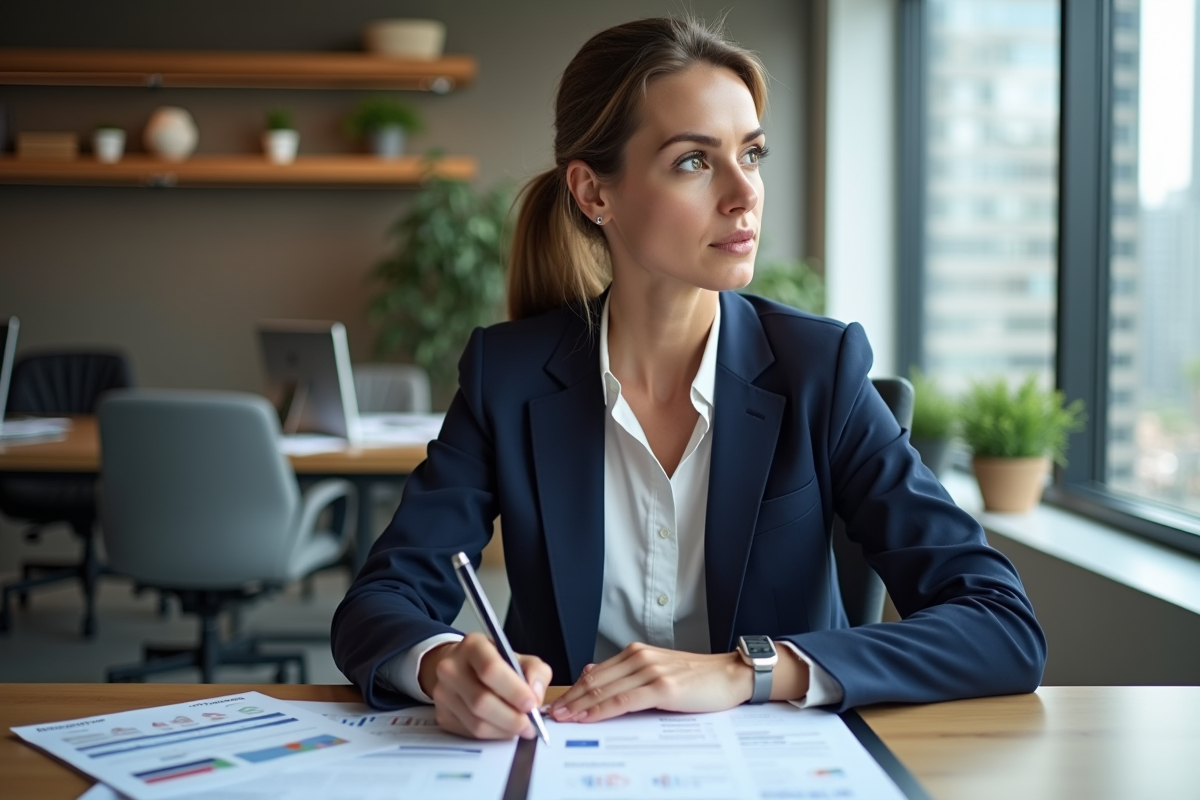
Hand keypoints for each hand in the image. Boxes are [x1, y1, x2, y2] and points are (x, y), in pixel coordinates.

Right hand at [419, 632, 551, 739]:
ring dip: (504, 730)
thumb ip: (535, 672)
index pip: (491, 669)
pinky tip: (503, 728)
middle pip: (481, 701)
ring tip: (520, 728)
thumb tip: (535, 696)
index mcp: (473, 646)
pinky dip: (493, 735)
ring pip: (476, 722)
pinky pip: (470, 733)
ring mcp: (442, 693)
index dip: (514, 690)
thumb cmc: (494, 663)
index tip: (532, 704)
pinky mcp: (441, 714)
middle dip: (511, 718)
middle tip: (530, 725)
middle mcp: (451, 668)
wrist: (460, 668)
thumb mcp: (519, 657)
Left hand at [547, 642, 754, 723]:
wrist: (731, 675)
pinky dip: (602, 710)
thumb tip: (594, 672)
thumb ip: (628, 672)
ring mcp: (651, 672)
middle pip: (595, 681)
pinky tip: (589, 717)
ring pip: (605, 690)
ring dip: (580, 705)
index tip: (558, 702)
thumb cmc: (698, 677)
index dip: (574, 689)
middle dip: (571, 698)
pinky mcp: (662, 688)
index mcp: (637, 653)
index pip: (596, 673)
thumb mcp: (658, 669)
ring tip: (562, 717)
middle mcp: (640, 658)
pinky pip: (624, 701)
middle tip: (551, 712)